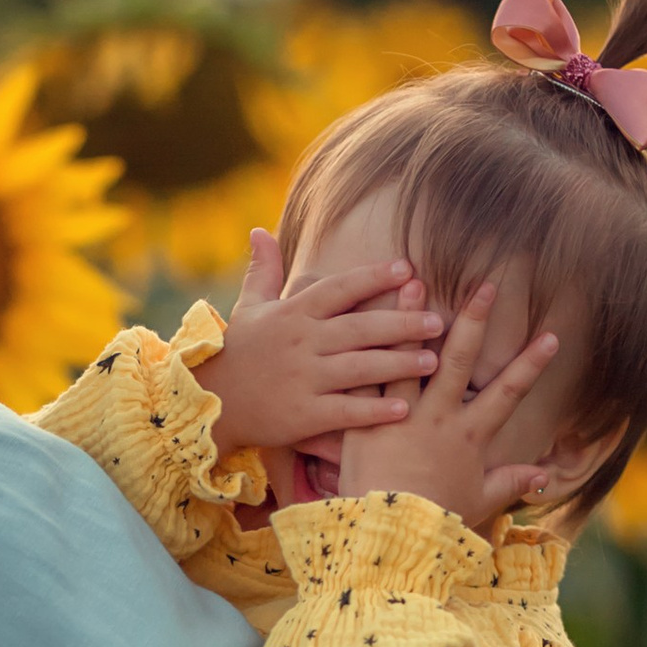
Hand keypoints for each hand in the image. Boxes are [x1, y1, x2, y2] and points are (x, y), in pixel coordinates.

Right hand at [194, 229, 444, 453]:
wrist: (208, 403)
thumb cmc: (235, 354)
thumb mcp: (247, 308)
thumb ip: (262, 271)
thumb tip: (259, 231)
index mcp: (293, 313)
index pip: (339, 288)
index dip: (374, 277)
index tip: (407, 270)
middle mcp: (301, 343)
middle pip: (360, 328)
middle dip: (402, 323)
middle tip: (438, 321)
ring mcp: (302, 379)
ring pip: (359, 368)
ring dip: (399, 364)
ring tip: (433, 361)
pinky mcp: (302, 415)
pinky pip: (345, 411)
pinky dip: (375, 411)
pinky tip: (405, 409)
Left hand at [335, 277, 560, 529]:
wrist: (389, 539)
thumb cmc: (436, 524)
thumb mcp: (480, 503)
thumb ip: (510, 483)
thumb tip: (543, 476)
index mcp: (469, 437)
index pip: (508, 393)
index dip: (531, 364)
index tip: (552, 335)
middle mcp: (438, 418)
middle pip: (460, 360)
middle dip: (476, 320)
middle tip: (487, 285)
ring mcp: (401, 417)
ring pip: (408, 358)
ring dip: (412, 318)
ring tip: (415, 280)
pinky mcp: (364, 423)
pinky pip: (365, 380)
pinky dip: (365, 350)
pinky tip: (361, 320)